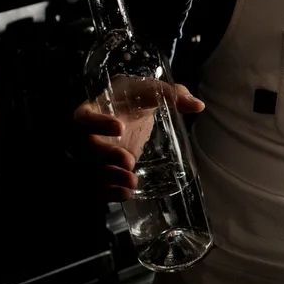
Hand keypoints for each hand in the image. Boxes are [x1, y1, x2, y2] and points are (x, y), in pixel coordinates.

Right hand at [72, 78, 203, 201]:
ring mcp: (96, 154)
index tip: (120, 127)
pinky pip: (101, 184)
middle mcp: (89, 134)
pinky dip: (111, 191)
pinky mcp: (106, 169)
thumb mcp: (150, 90)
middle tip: (128, 161)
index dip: (97, 124)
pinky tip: (127, 193)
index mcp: (93, 110)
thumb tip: (198, 105)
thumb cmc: (135, 96)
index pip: (85, 118)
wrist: (127, 108)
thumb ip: (172, 94)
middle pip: (89, 148)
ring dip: (111, 178)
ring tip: (131, 181)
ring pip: (94, 170)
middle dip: (107, 157)